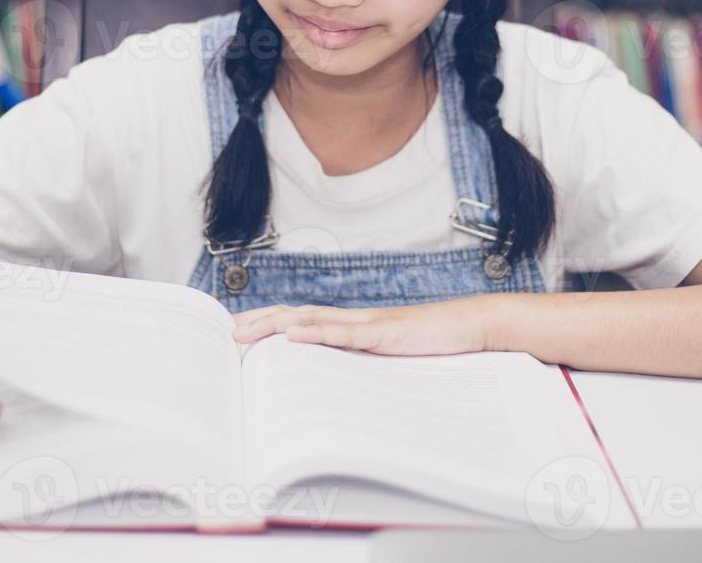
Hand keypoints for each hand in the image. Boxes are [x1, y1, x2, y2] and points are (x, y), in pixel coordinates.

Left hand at [229, 297, 504, 355]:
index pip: (305, 320)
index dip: (272, 322)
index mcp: (357, 325)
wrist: (473, 327)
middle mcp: (356, 318)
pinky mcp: (385, 333)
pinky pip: (345, 333)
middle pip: (298, 316)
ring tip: (245, 333)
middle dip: (261, 322)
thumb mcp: (394, 359)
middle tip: (228, 332)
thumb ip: (366, 364)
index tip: (242, 329)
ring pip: (313, 320)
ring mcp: (369, 323)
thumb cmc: (436, 345)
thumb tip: (336, 386)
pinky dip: (317, 333)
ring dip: (275, 326)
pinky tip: (293, 336)